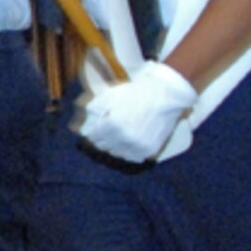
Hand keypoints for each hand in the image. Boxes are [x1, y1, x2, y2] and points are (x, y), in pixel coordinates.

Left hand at [78, 60, 197, 162]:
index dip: (92, 131)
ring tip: (118, 135)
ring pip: (117, 153)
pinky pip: (131, 157)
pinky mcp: (149, 150)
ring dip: (114, 146)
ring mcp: (138, 146)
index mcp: (113, 125)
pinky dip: (127, 151)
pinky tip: (128, 141)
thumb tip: (85, 127)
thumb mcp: (110, 95)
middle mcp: (124, 139)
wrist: (166, 97)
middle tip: (106, 130)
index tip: (95, 127)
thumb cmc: (136, 93)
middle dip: (102, 138)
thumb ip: (95, 111)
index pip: (93, 137)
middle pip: (103, 146)